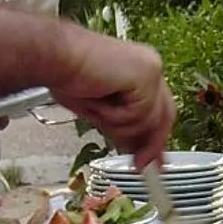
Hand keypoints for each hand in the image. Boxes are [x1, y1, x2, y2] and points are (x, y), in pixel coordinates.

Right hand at [46, 27, 175, 167]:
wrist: (56, 58)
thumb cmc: (67, 76)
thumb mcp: (103, 111)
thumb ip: (123, 126)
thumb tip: (135, 150)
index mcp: (140, 70)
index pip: (159, 108)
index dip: (156, 137)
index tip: (155, 160)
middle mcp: (149, 66)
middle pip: (165, 115)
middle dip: (152, 145)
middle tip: (140, 165)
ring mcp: (151, 69)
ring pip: (149, 120)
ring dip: (117, 123)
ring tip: (95, 107)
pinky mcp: (147, 75)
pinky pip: (139, 115)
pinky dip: (114, 115)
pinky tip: (99, 100)